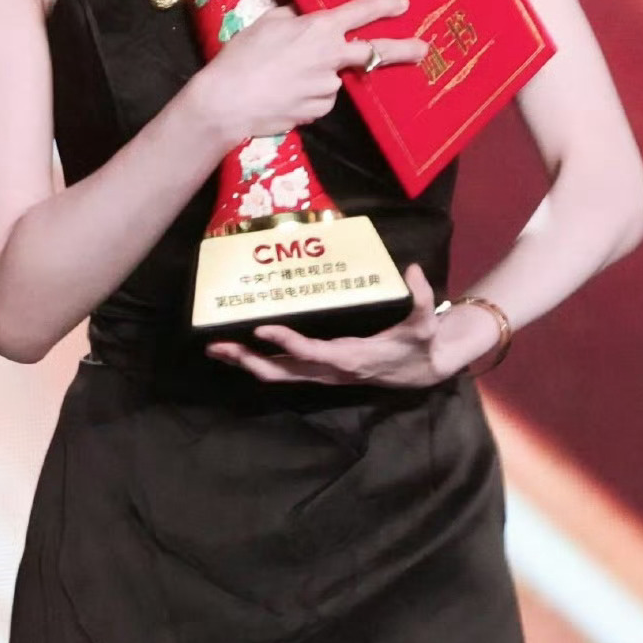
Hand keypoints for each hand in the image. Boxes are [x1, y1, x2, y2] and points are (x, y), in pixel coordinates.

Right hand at [192, 0, 427, 147]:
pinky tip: (283, 94)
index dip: (384, 5)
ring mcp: (328, 87)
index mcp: (319, 28)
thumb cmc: (242, 56)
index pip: (361, 12)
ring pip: (334, 78)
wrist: (228, 101)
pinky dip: (308, 96)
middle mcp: (331, 57)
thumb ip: (293, 17)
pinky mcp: (319, 110)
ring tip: (282, 78)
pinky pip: (320, 99)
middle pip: (376, 52)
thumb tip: (306, 17)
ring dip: (319, 77)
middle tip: (422, 49)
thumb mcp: (267, 22)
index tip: (404, 3)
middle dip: (403, 49)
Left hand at [206, 263, 453, 388]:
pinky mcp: (320, 371)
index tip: (260, 327)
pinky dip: (260, 361)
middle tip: (217, 346)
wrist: (423, 371)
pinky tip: (240, 352)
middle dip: (249, 360)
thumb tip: (413, 269)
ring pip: (278, 374)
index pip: (311, 352)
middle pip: (281, 371)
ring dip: (247, 363)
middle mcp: (331, 370)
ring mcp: (323, 373)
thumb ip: (422, 298)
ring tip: (216, 349)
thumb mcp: (426, 323)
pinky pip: (284, 370)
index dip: (285, 342)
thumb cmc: (420, 345)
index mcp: (351, 358)